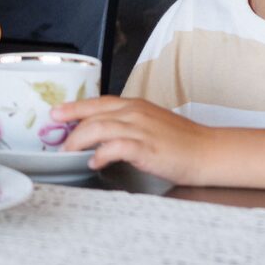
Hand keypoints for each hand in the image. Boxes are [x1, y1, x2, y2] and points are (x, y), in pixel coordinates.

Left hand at [55, 95, 220, 184]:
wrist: (208, 151)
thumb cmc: (182, 142)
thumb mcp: (150, 124)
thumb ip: (127, 124)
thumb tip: (103, 133)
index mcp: (135, 105)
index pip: (98, 102)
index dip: (74, 107)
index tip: (56, 113)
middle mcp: (135, 113)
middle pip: (93, 114)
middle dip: (70, 126)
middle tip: (57, 140)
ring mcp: (140, 129)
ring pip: (98, 127)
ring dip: (79, 141)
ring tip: (70, 153)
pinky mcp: (146, 147)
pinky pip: (115, 147)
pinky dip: (100, 154)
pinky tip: (94, 162)